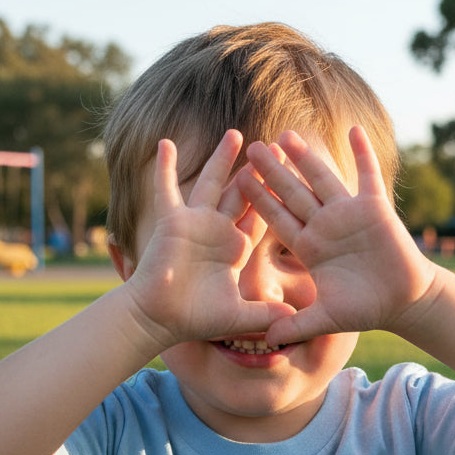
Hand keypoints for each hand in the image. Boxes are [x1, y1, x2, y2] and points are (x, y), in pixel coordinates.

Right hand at [124, 130, 294, 347]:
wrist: (159, 320)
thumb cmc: (196, 319)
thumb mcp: (239, 317)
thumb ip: (266, 315)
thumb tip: (295, 320)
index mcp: (235, 249)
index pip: (261, 217)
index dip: (276, 198)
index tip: (294, 176)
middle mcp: (218, 231)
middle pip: (243, 194)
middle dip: (258, 171)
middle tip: (275, 147)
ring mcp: (194, 223)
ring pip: (212, 184)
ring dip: (222, 159)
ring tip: (236, 134)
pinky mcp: (172, 222)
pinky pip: (166, 190)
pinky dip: (164, 168)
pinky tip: (166, 142)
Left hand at [240, 127, 435, 344]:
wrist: (401, 302)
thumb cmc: (364, 308)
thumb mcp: (325, 319)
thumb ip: (295, 325)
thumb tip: (266, 341)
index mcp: (309, 246)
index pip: (278, 219)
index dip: (259, 200)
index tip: (238, 181)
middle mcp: (324, 225)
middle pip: (293, 192)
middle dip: (273, 171)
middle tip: (251, 148)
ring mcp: (349, 213)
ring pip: (322, 179)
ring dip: (306, 157)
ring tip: (286, 135)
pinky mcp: (376, 208)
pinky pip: (368, 175)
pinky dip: (363, 153)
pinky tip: (354, 130)